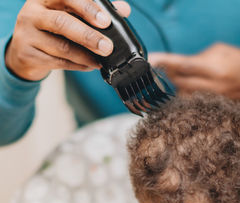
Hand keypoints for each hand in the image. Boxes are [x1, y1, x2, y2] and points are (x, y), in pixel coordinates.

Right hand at [5, 0, 130, 80]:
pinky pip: (59, 63)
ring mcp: (27, 34)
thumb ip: (95, 10)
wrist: (24, 50)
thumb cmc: (53, 28)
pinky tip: (90, 65)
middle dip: (88, 36)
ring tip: (102, 60)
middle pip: (62, 22)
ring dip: (86, 55)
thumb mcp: (70, 14)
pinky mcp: (28, 54)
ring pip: (61, 47)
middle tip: (108, 47)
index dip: (88, 8)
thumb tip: (124, 9)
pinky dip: (79, 65)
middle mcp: (33, 12)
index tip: (106, 21)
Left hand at [149, 43, 239, 99]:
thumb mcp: (220, 50)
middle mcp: (214, 87)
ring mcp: (214, 99)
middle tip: (162, 68)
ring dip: (177, 87)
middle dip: (169, 75)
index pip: (185, 66)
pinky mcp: (215, 107)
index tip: (152, 60)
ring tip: (176, 79)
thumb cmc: (239, 59)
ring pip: (185, 96)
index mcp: (215, 69)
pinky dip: (186, 96)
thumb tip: (177, 65)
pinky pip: (194, 103)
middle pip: (181, 83)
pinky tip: (184, 91)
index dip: (166, 63)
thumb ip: (198, 59)